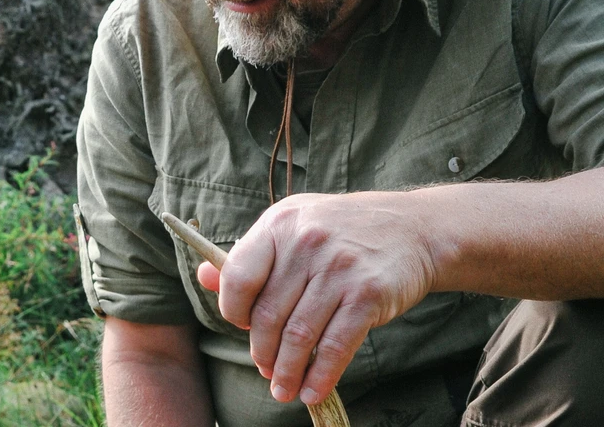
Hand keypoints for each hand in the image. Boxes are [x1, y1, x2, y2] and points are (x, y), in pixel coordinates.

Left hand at [195, 191, 436, 406]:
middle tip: (266, 369)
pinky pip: (336, 346)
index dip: (233, 311)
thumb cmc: (340, 231)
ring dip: (288, 372)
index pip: (238, 276)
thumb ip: (249, 255)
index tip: (241, 328)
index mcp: (279, 224)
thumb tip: (204, 278)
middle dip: (262, 351)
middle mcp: (306, 243)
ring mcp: (339, 268)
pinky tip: (312, 391)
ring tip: (283, 389)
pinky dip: (321, 377)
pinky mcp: (369, 294)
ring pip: (300, 335)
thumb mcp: (291, 226)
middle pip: (268, 314)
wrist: (412, 228)